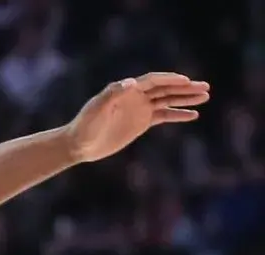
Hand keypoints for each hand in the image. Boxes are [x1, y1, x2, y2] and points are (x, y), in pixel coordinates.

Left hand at [64, 73, 208, 162]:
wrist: (80, 144)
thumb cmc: (85, 125)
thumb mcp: (97, 108)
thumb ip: (113, 93)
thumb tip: (132, 82)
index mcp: (127, 89)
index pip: (154, 80)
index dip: (170, 80)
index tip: (187, 81)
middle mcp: (136, 96)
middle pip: (165, 88)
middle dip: (185, 88)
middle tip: (206, 87)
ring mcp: (140, 108)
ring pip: (168, 100)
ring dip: (186, 98)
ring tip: (205, 97)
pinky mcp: (141, 122)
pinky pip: (164, 115)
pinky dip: (178, 114)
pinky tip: (193, 115)